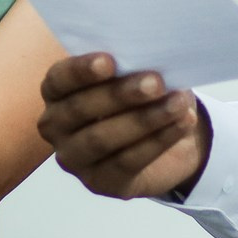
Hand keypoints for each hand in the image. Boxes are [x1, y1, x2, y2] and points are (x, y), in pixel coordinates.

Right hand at [35, 55, 209, 200]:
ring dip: (145, 119)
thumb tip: (149, 54)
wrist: (163, 139)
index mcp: (55, 92)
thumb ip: (129, 65)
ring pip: (103, 139)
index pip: (59, 79)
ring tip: (178, 103)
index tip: (109, 61)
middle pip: (81, 109)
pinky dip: (159, 141)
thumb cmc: (139, 96)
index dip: (81, 71)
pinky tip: (182, 123)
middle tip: (155, 82)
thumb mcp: (132, 74)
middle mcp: (55, 126)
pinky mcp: (100, 183)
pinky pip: (127, 162)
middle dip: (121, 94)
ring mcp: (74, 159)